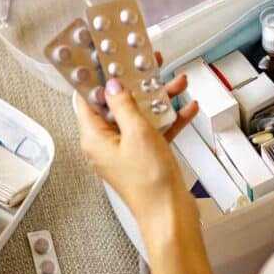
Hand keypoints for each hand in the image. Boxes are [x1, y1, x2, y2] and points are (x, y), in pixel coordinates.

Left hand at [73, 52, 198, 219]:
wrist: (171, 215)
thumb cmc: (149, 184)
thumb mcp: (136, 132)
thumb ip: (124, 105)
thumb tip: (112, 86)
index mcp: (94, 138)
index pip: (86, 99)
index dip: (95, 77)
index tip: (104, 58)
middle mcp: (107, 144)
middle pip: (116, 104)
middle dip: (135, 83)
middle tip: (145, 63)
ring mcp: (127, 151)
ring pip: (139, 116)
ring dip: (158, 99)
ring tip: (175, 82)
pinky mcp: (146, 158)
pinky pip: (155, 131)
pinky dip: (169, 119)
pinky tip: (186, 108)